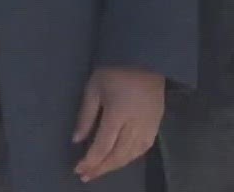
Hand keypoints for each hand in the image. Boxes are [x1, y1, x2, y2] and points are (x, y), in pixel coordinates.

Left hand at [71, 67, 164, 182]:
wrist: (146, 58)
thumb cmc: (115, 70)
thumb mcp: (93, 88)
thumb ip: (86, 116)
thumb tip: (77, 140)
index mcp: (117, 114)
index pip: (103, 146)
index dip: (90, 161)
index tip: (78, 169)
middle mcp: (135, 125)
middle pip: (118, 155)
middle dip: (101, 168)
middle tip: (86, 176)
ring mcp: (148, 126)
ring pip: (131, 155)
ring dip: (114, 166)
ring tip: (100, 170)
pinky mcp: (157, 124)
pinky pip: (143, 149)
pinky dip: (130, 158)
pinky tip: (120, 160)